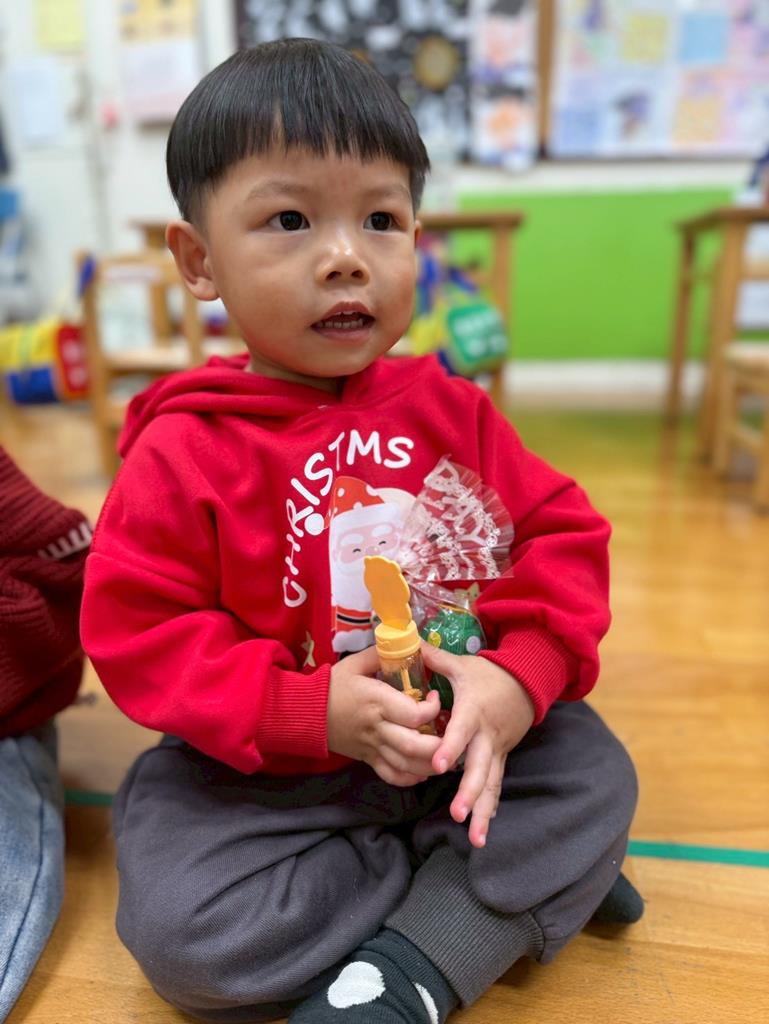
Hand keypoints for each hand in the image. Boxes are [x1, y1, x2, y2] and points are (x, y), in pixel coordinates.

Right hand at [327, 646, 441, 786]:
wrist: (306, 712)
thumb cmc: (333, 685)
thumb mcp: (356, 663)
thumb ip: (382, 656)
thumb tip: (407, 646)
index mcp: (376, 701)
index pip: (413, 714)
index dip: (432, 709)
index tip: (435, 698)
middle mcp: (377, 727)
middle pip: (413, 746)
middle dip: (438, 745)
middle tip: (450, 734)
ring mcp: (372, 746)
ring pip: (406, 765)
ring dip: (430, 764)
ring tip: (444, 754)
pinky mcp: (367, 759)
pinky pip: (391, 775)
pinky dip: (410, 778)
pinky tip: (423, 771)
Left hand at [421, 643, 534, 849]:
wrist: (527, 682)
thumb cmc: (488, 674)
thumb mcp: (461, 665)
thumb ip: (433, 659)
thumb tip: (407, 645)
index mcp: (473, 710)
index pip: (461, 731)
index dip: (450, 747)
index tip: (437, 766)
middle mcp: (486, 735)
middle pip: (479, 767)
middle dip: (469, 793)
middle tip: (458, 814)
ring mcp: (496, 750)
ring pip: (491, 783)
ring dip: (483, 811)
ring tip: (476, 839)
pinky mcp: (501, 758)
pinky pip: (496, 785)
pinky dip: (490, 807)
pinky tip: (483, 830)